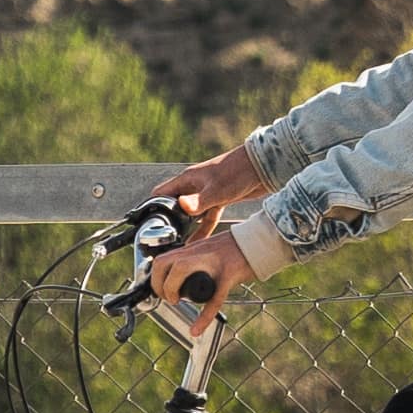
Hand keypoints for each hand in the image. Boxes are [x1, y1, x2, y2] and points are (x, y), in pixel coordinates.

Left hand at [145, 217, 271, 322]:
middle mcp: (198, 253)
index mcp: (192, 249)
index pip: (161, 260)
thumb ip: (192, 260)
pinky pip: (214, 298)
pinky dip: (203, 317)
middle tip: (169, 298)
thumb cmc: (233, 249)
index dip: (156, 278)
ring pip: (181, 270)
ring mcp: (212, 263)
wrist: (257, 243)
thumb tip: (177, 275)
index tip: (162, 290)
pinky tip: (196, 330)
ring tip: (178, 301)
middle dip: (160, 285)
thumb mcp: (206, 250)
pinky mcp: (228, 275)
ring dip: (172, 290)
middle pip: (164, 264)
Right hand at [151, 139, 270, 234]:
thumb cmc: (238, 172)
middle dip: (169, 221)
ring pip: (191, 215)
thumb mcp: (217, 190)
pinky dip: (203, 230)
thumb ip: (198, 201)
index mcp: (188, 179)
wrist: (263, 167)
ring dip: (186, 228)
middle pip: (174, 205)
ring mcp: (206, 193)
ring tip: (178, 246)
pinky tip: (198, 243)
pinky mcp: (219, 200)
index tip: (148, 224)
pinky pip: (206, 218)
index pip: (161, 194)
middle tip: (164, 240)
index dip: (152, 208)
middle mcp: (194, 186)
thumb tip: (181, 207)